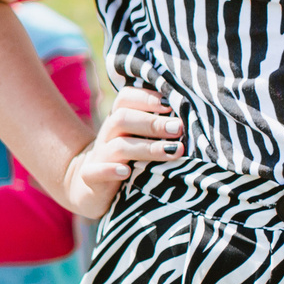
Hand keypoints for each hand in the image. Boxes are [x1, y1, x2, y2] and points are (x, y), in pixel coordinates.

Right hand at [55, 85, 180, 219]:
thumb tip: (194, 119)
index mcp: (119, 120)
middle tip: (178, 128)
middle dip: (153, 123)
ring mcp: (98, 156)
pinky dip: (110, 170)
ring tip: (173, 151)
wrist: (89, 186)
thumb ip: (160, 127)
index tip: (171, 104)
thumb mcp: (139, 140)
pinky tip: (126, 172)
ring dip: (147, 148)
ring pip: (118, 146)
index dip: (147, 98)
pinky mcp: (90, 178)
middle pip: (122, 118)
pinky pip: (94, 172)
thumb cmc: (127, 160)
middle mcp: (108, 134)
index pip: (126, 98)